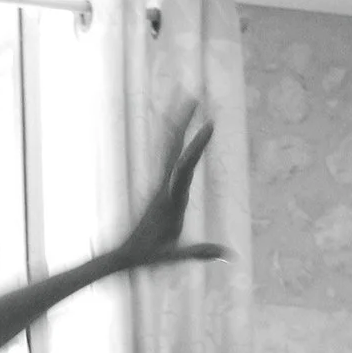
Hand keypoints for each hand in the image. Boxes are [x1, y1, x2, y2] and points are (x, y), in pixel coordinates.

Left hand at [112, 100, 229, 273]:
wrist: (123, 254)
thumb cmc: (148, 256)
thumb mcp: (173, 256)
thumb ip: (198, 252)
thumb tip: (228, 255)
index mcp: (169, 199)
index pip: (184, 168)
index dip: (197, 146)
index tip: (210, 125)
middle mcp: (164, 186)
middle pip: (174, 148)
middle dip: (184, 122)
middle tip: (195, 95)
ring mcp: (161, 184)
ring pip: (169, 147)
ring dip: (178, 122)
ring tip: (188, 98)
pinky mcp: (160, 186)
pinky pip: (168, 156)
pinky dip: (174, 137)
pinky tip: (177, 124)